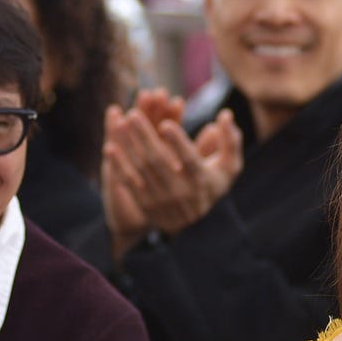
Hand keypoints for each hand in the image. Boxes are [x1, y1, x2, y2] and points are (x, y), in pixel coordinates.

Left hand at [101, 91, 241, 258]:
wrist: (195, 226)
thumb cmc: (212, 185)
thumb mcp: (229, 167)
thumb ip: (230, 140)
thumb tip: (225, 114)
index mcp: (200, 179)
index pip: (189, 160)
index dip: (177, 142)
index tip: (165, 123)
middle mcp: (180, 190)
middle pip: (159, 161)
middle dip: (145, 136)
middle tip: (133, 114)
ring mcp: (160, 198)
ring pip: (141, 169)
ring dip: (129, 146)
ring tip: (121, 123)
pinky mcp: (145, 203)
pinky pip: (130, 182)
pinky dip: (120, 165)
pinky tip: (110, 147)